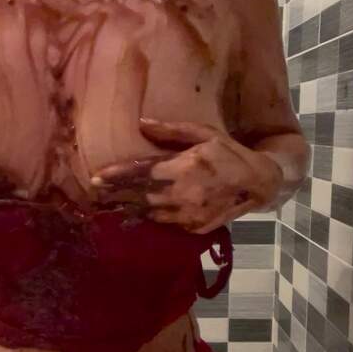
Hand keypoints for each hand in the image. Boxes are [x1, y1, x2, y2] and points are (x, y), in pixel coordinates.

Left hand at [92, 118, 282, 232]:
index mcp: (185, 167)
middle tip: (94, 193)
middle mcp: (184, 194)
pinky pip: (166, 223)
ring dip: (128, 208)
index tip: (96, 177)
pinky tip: (136, 213)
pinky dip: (150, 217)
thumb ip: (172, 131)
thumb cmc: (228, 153)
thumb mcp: (204, 133)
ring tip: (108, 204)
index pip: (143, 173)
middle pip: (140, 196)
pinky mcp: (194, 227)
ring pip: (150, 214)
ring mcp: (189, 215)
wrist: (258, 183)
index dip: (118, 176)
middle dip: (116, 195)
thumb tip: (141, 124)